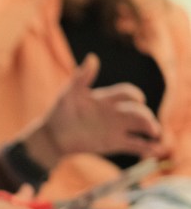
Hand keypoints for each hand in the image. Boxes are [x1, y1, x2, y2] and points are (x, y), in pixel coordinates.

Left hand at [43, 53, 165, 159]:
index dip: (134, 95)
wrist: (53, 136)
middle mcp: (115, 113)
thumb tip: (92, 58)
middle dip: (145, 116)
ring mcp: (116, 128)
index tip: (138, 99)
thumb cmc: (60, 112)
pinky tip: (154, 151)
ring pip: (138, 127)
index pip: (126, 94)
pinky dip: (145, 147)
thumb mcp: (69, 94)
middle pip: (136, 112)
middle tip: (150, 124)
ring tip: (155, 134)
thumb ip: (81, 78)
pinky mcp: (114, 143)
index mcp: (106, 99)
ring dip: (150, 129)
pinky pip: (133, 145)